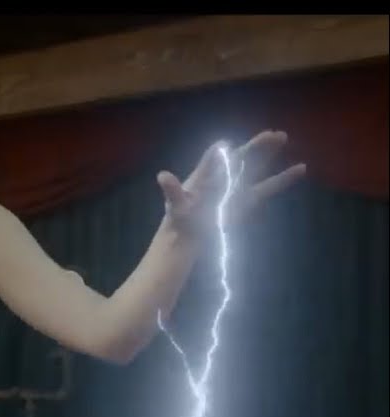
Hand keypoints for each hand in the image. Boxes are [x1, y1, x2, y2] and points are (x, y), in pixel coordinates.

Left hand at [158, 130, 306, 240]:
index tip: (226, 145)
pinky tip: (301, 168)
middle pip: (241, 156)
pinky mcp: (248, 199)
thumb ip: (172, 190)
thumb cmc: (179, 217)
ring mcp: (237, 187)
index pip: (215, 157)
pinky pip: (269, 187)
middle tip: (273, 133)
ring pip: (256, 166)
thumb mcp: (176, 204)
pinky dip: (284, 178)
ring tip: (283, 136)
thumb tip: (162, 176)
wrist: (188, 236)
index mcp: (205, 174)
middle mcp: (223, 176)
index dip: (221, 152)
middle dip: (256, 145)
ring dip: (268, 152)